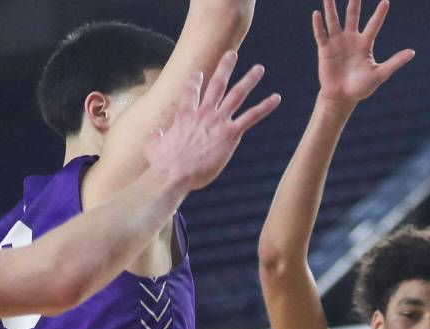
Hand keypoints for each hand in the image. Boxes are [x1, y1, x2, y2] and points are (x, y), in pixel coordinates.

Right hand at [144, 55, 280, 191]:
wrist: (175, 172)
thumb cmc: (163, 164)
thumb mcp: (153, 146)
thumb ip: (156, 137)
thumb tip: (156, 134)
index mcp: (185, 114)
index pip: (191, 91)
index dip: (195, 81)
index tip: (198, 73)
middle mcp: (203, 112)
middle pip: (216, 84)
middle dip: (225, 67)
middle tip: (232, 54)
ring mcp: (218, 121)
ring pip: (237, 94)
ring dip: (249, 80)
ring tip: (259, 69)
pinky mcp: (230, 134)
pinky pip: (252, 116)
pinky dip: (265, 107)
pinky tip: (276, 98)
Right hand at [314, 0, 414, 104]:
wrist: (342, 98)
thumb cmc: (361, 87)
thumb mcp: (380, 74)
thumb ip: (395, 62)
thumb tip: (412, 52)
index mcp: (365, 43)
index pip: (373, 25)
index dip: (379, 14)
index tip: (386, 1)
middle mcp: (351, 39)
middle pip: (352, 16)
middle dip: (354, 2)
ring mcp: (337, 42)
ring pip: (334, 20)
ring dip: (331, 7)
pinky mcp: (325, 49)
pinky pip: (321, 34)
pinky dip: (318, 25)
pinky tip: (317, 14)